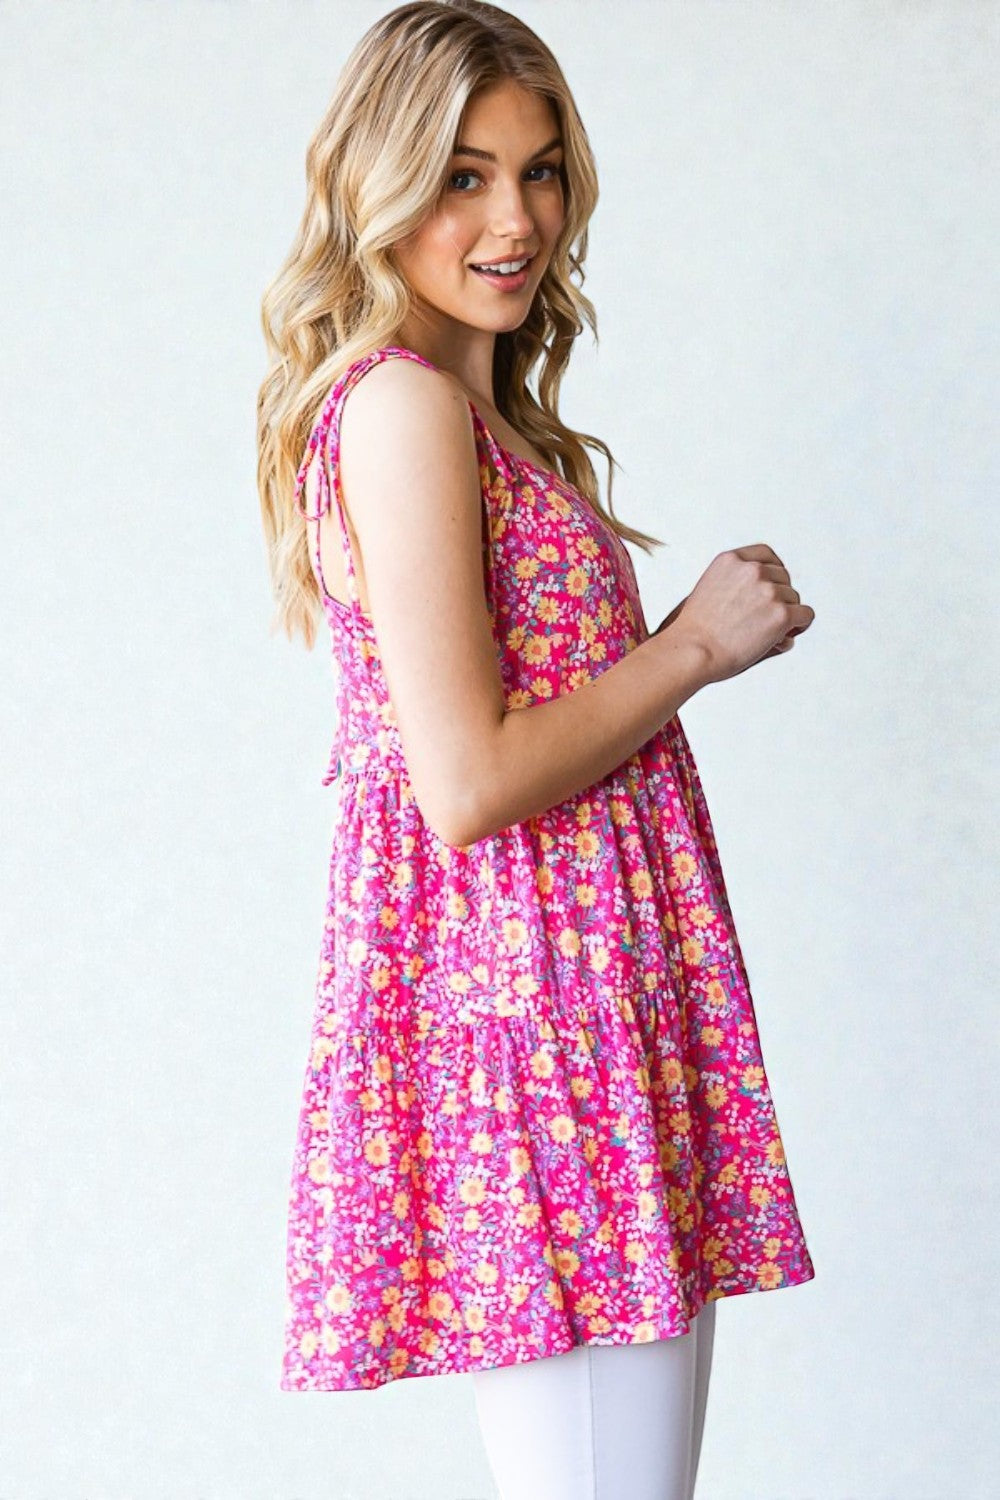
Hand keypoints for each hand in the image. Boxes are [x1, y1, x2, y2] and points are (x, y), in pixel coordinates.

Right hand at [664, 546, 814, 682]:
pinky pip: (805, 615)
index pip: (766, 555)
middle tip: (763, 620)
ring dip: (785, 614)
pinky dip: (799, 626)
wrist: (691, 652)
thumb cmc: (694, 632)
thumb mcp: (708, 591)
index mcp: (730, 560)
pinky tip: (784, 636)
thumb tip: (771, 598)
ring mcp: (768, 591)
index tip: (768, 590)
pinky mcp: (781, 614)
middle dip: (777, 597)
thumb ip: (735, 584)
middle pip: (782, 578)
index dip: (771, 574)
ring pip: (794, 598)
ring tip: (764, 633)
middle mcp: (752, 570)